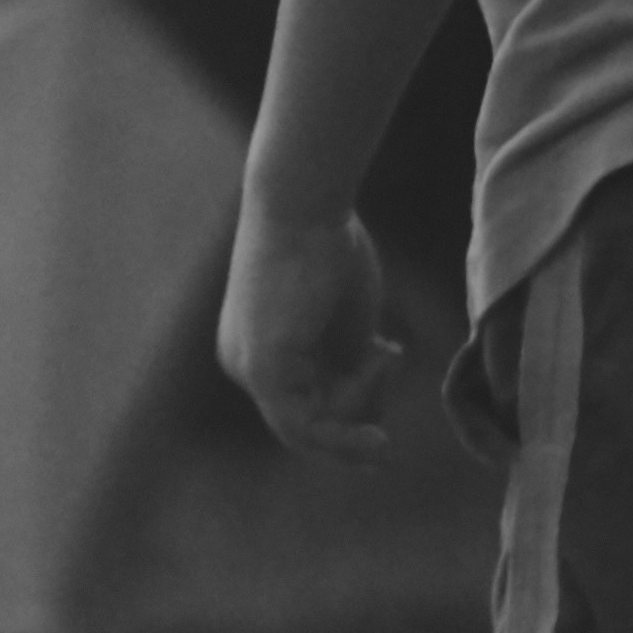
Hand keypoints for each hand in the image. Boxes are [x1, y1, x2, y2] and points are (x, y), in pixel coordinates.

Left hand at [216, 203, 433, 465]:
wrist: (305, 205)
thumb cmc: (329, 248)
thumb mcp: (345, 322)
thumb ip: (350, 365)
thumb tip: (373, 412)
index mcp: (257, 350)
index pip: (303, 405)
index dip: (353, 406)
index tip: (388, 377)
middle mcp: (242, 364)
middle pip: (306, 422)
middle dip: (359, 410)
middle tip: (390, 372)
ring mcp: (247, 369)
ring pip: (309, 427)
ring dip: (361, 403)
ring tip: (386, 353)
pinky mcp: (262, 370)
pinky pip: (302, 425)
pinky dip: (343, 427)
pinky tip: (377, 404)